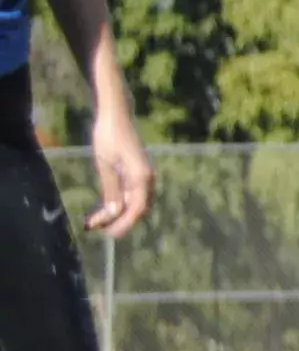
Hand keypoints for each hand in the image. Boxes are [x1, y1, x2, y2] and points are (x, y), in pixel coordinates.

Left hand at [84, 90, 152, 240]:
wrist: (117, 116)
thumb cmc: (109, 136)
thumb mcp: (105, 163)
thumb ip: (111, 189)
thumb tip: (114, 213)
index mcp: (142, 178)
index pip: (137, 209)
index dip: (124, 224)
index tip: (111, 235)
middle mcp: (148, 179)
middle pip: (138, 210)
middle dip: (120, 222)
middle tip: (99, 230)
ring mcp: (144, 176)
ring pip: (135, 204)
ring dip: (119, 214)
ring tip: (98, 221)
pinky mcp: (138, 173)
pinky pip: (132, 195)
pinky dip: (120, 204)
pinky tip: (106, 207)